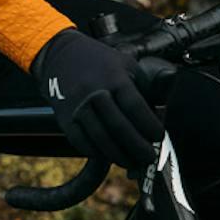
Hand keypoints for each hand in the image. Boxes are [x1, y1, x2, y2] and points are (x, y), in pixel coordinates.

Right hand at [29, 29, 165, 169]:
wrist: (60, 57)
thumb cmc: (100, 64)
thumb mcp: (126, 66)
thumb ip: (143, 89)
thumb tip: (159, 118)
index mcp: (114, 78)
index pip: (135, 106)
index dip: (149, 125)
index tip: (159, 136)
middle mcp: (94, 93)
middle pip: (118, 126)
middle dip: (137, 147)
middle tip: (149, 158)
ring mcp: (78, 107)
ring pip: (100, 138)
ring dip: (118, 155)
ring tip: (132, 162)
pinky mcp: (65, 119)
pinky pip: (81, 143)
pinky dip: (97, 153)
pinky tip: (109, 156)